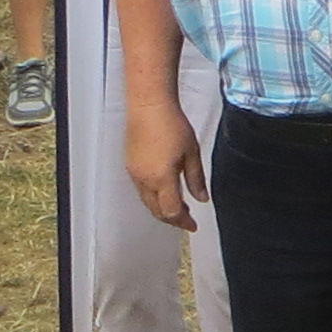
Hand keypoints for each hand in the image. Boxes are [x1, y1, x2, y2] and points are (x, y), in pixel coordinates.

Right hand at [123, 92, 206, 230]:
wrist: (149, 106)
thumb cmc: (171, 124)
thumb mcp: (192, 153)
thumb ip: (196, 179)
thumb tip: (202, 198)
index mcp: (161, 178)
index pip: (171, 211)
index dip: (183, 222)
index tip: (192, 226)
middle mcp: (145, 179)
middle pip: (157, 210)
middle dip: (172, 218)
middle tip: (186, 219)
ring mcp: (135, 173)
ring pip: (147, 201)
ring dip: (162, 208)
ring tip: (179, 206)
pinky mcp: (130, 165)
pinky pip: (141, 189)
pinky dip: (153, 197)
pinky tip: (164, 190)